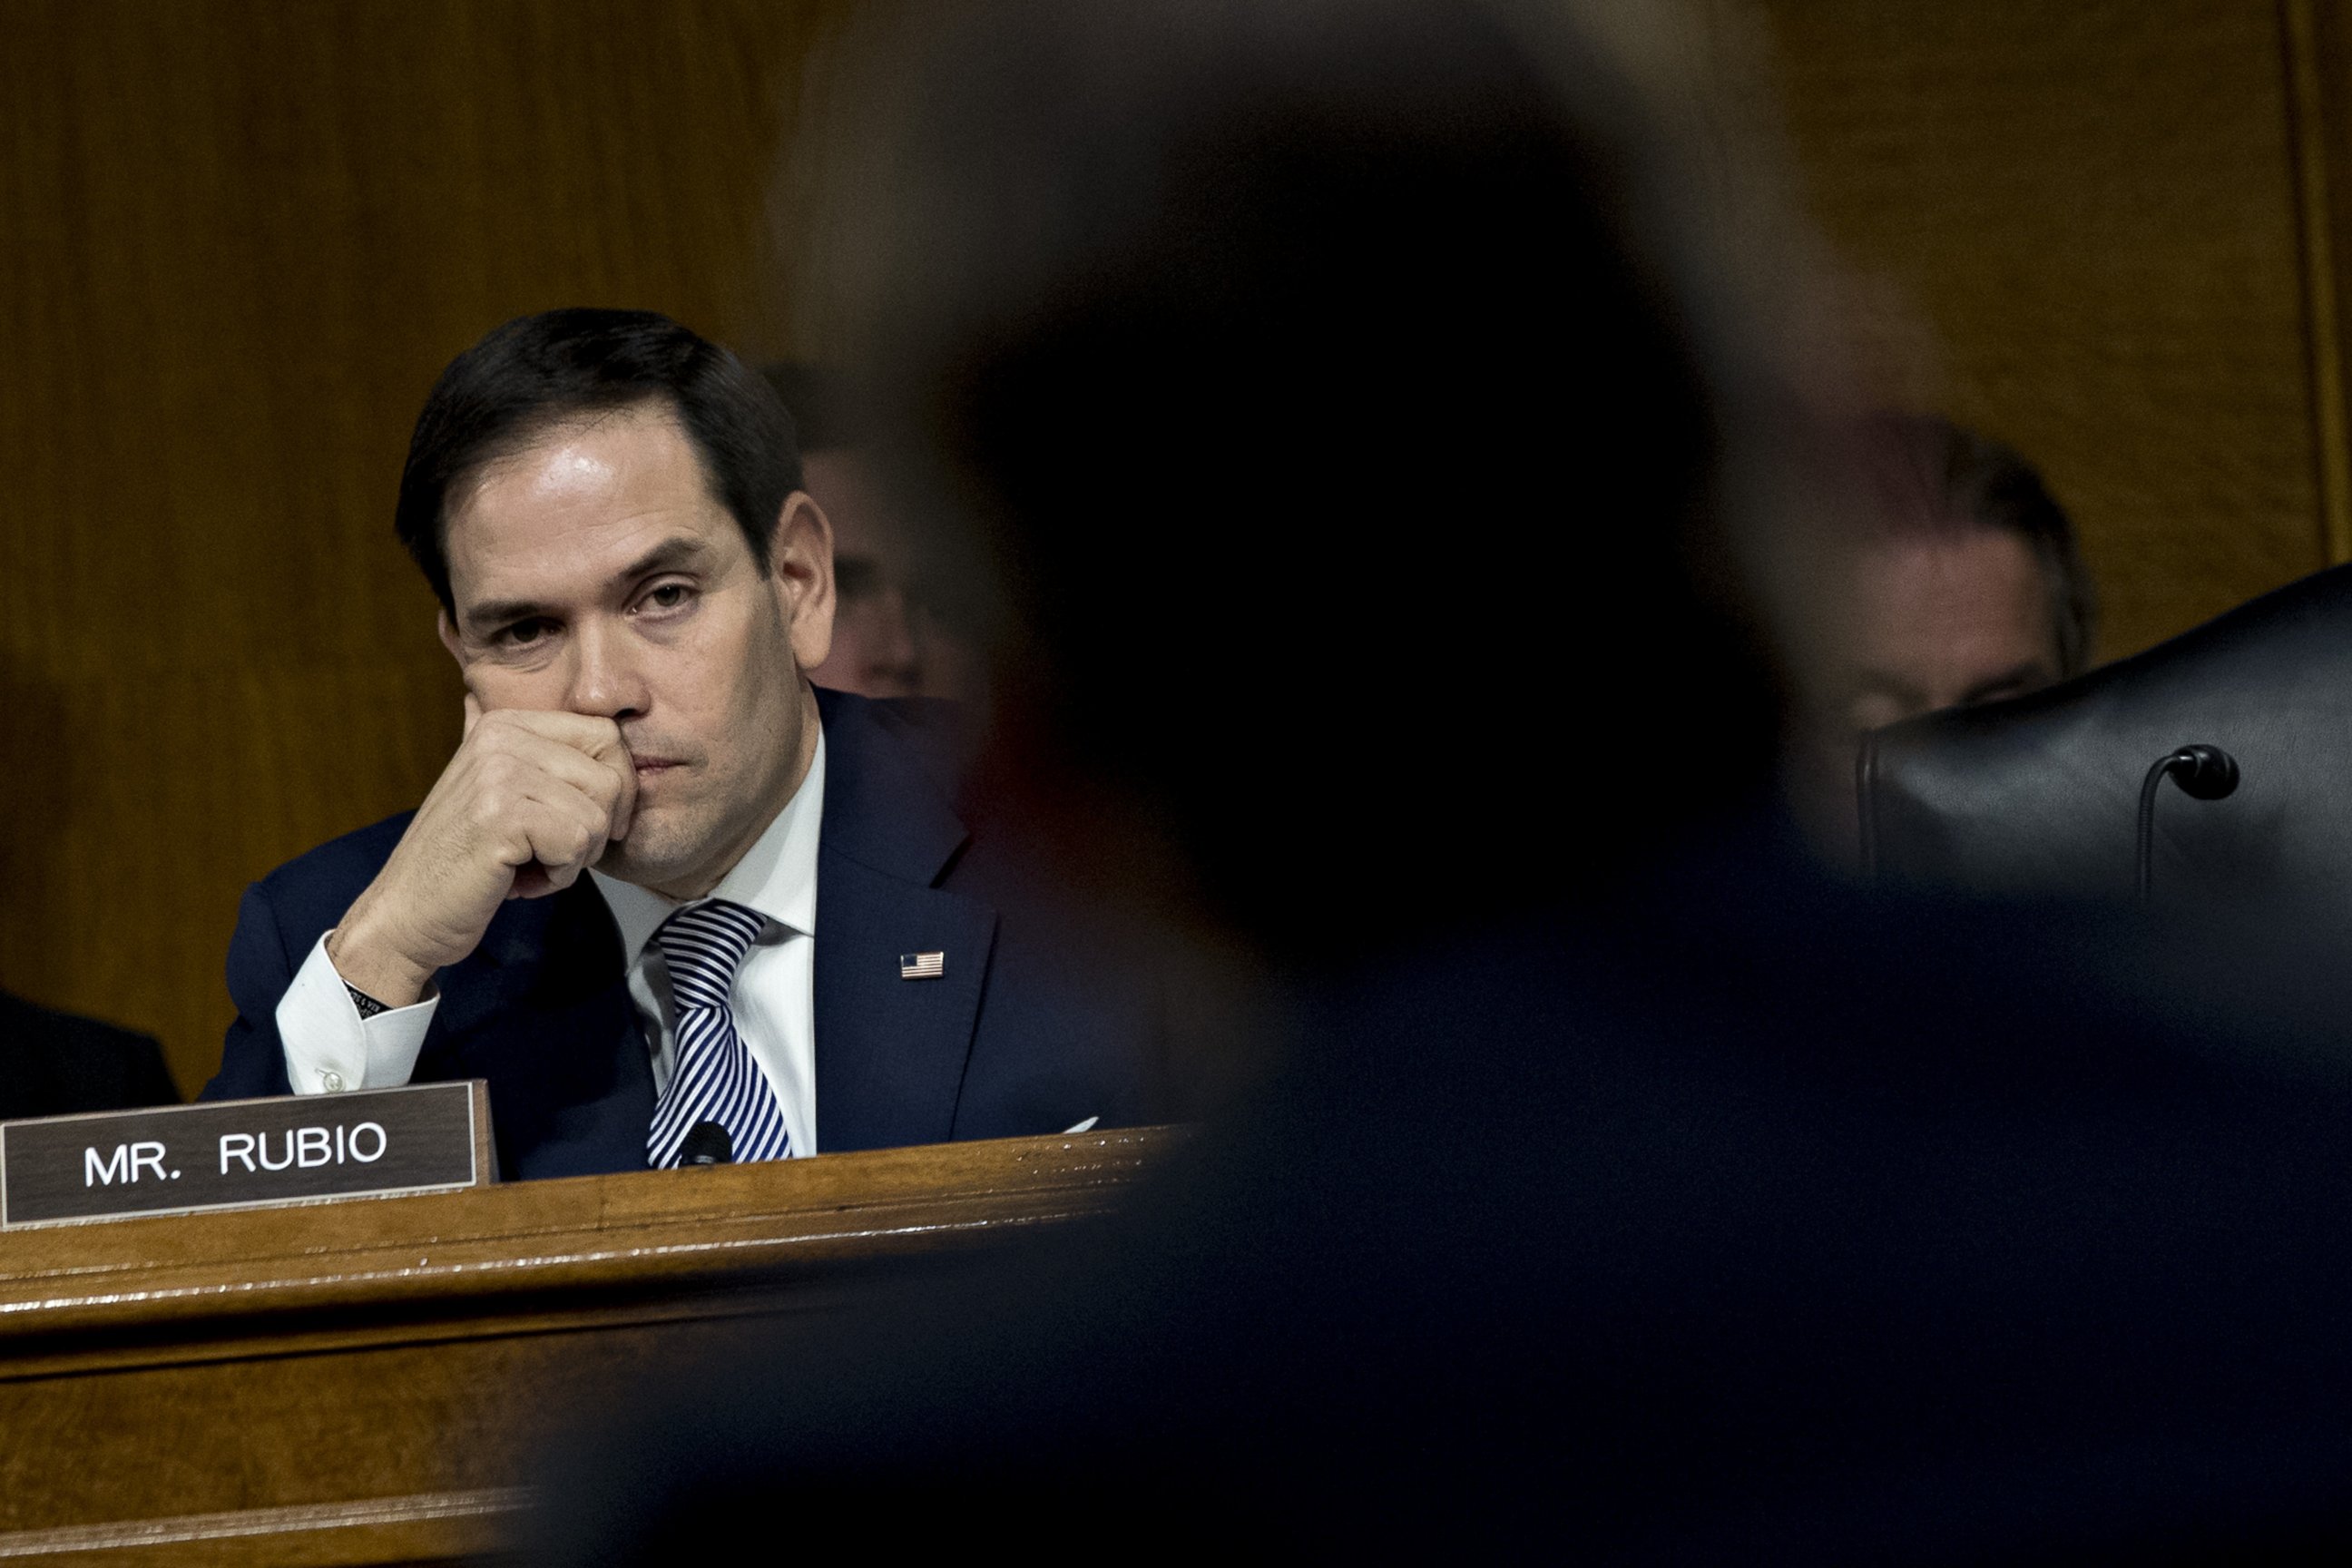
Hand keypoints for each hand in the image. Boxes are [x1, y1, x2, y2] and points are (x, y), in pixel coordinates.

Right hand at [328, 697, 636, 1006]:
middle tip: (552, 853)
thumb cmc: (466, 863)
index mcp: (506, 724)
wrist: (405, 914)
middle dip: (598, 829)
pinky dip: (559, 876)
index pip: (606, 735)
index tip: (589, 824)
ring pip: (598, 816)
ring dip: (574, 858)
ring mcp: (499, 773)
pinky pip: (577, 844)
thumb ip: (552, 767)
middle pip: (611, 777)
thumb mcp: (508, 797)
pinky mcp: (501, 815)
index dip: (616, 788)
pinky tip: (519, 880)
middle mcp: (501, 737)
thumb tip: (622, 750)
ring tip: (527, 866)